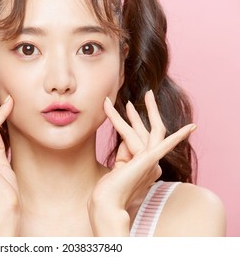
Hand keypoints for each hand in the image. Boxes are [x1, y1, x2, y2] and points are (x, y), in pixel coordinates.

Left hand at [88, 90, 195, 235]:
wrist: (107, 203)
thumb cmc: (109, 189)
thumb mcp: (120, 167)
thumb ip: (126, 153)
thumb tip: (126, 139)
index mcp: (147, 167)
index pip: (143, 140)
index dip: (131, 125)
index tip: (122, 111)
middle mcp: (153, 164)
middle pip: (154, 132)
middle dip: (151, 111)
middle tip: (148, 94)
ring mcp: (153, 162)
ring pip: (150, 131)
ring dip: (146, 112)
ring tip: (145, 95)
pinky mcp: (149, 160)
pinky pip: (165, 143)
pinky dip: (178, 135)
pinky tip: (191, 127)